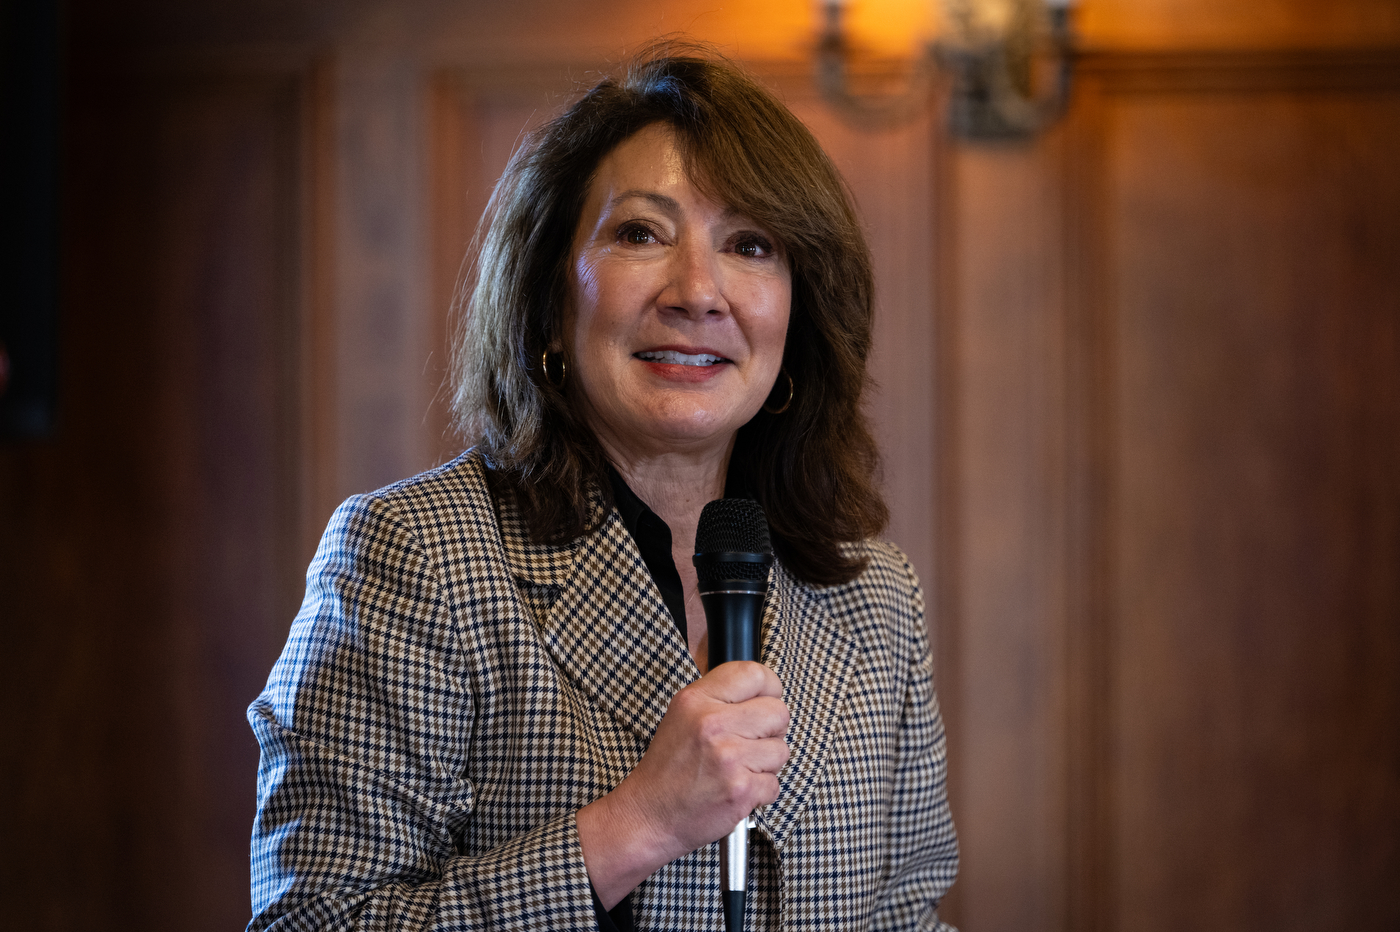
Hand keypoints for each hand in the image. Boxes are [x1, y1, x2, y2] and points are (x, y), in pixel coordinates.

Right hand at [576, 661, 789, 908]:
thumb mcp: (682, 716)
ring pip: (780, 750)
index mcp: (696, 700)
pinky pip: (775, 783)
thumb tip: (763, 691)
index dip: (770, 688)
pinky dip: (760, 792)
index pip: (754, 674)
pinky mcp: (740, 789)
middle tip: (750, 743)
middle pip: (778, 712)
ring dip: (766, 765)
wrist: (648, 816)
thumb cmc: (667, 770)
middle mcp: (712, 724)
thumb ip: (719, 699)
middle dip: (771, 731)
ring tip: (737, 769)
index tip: (766, 701)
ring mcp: (728, 757)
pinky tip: (735, 789)